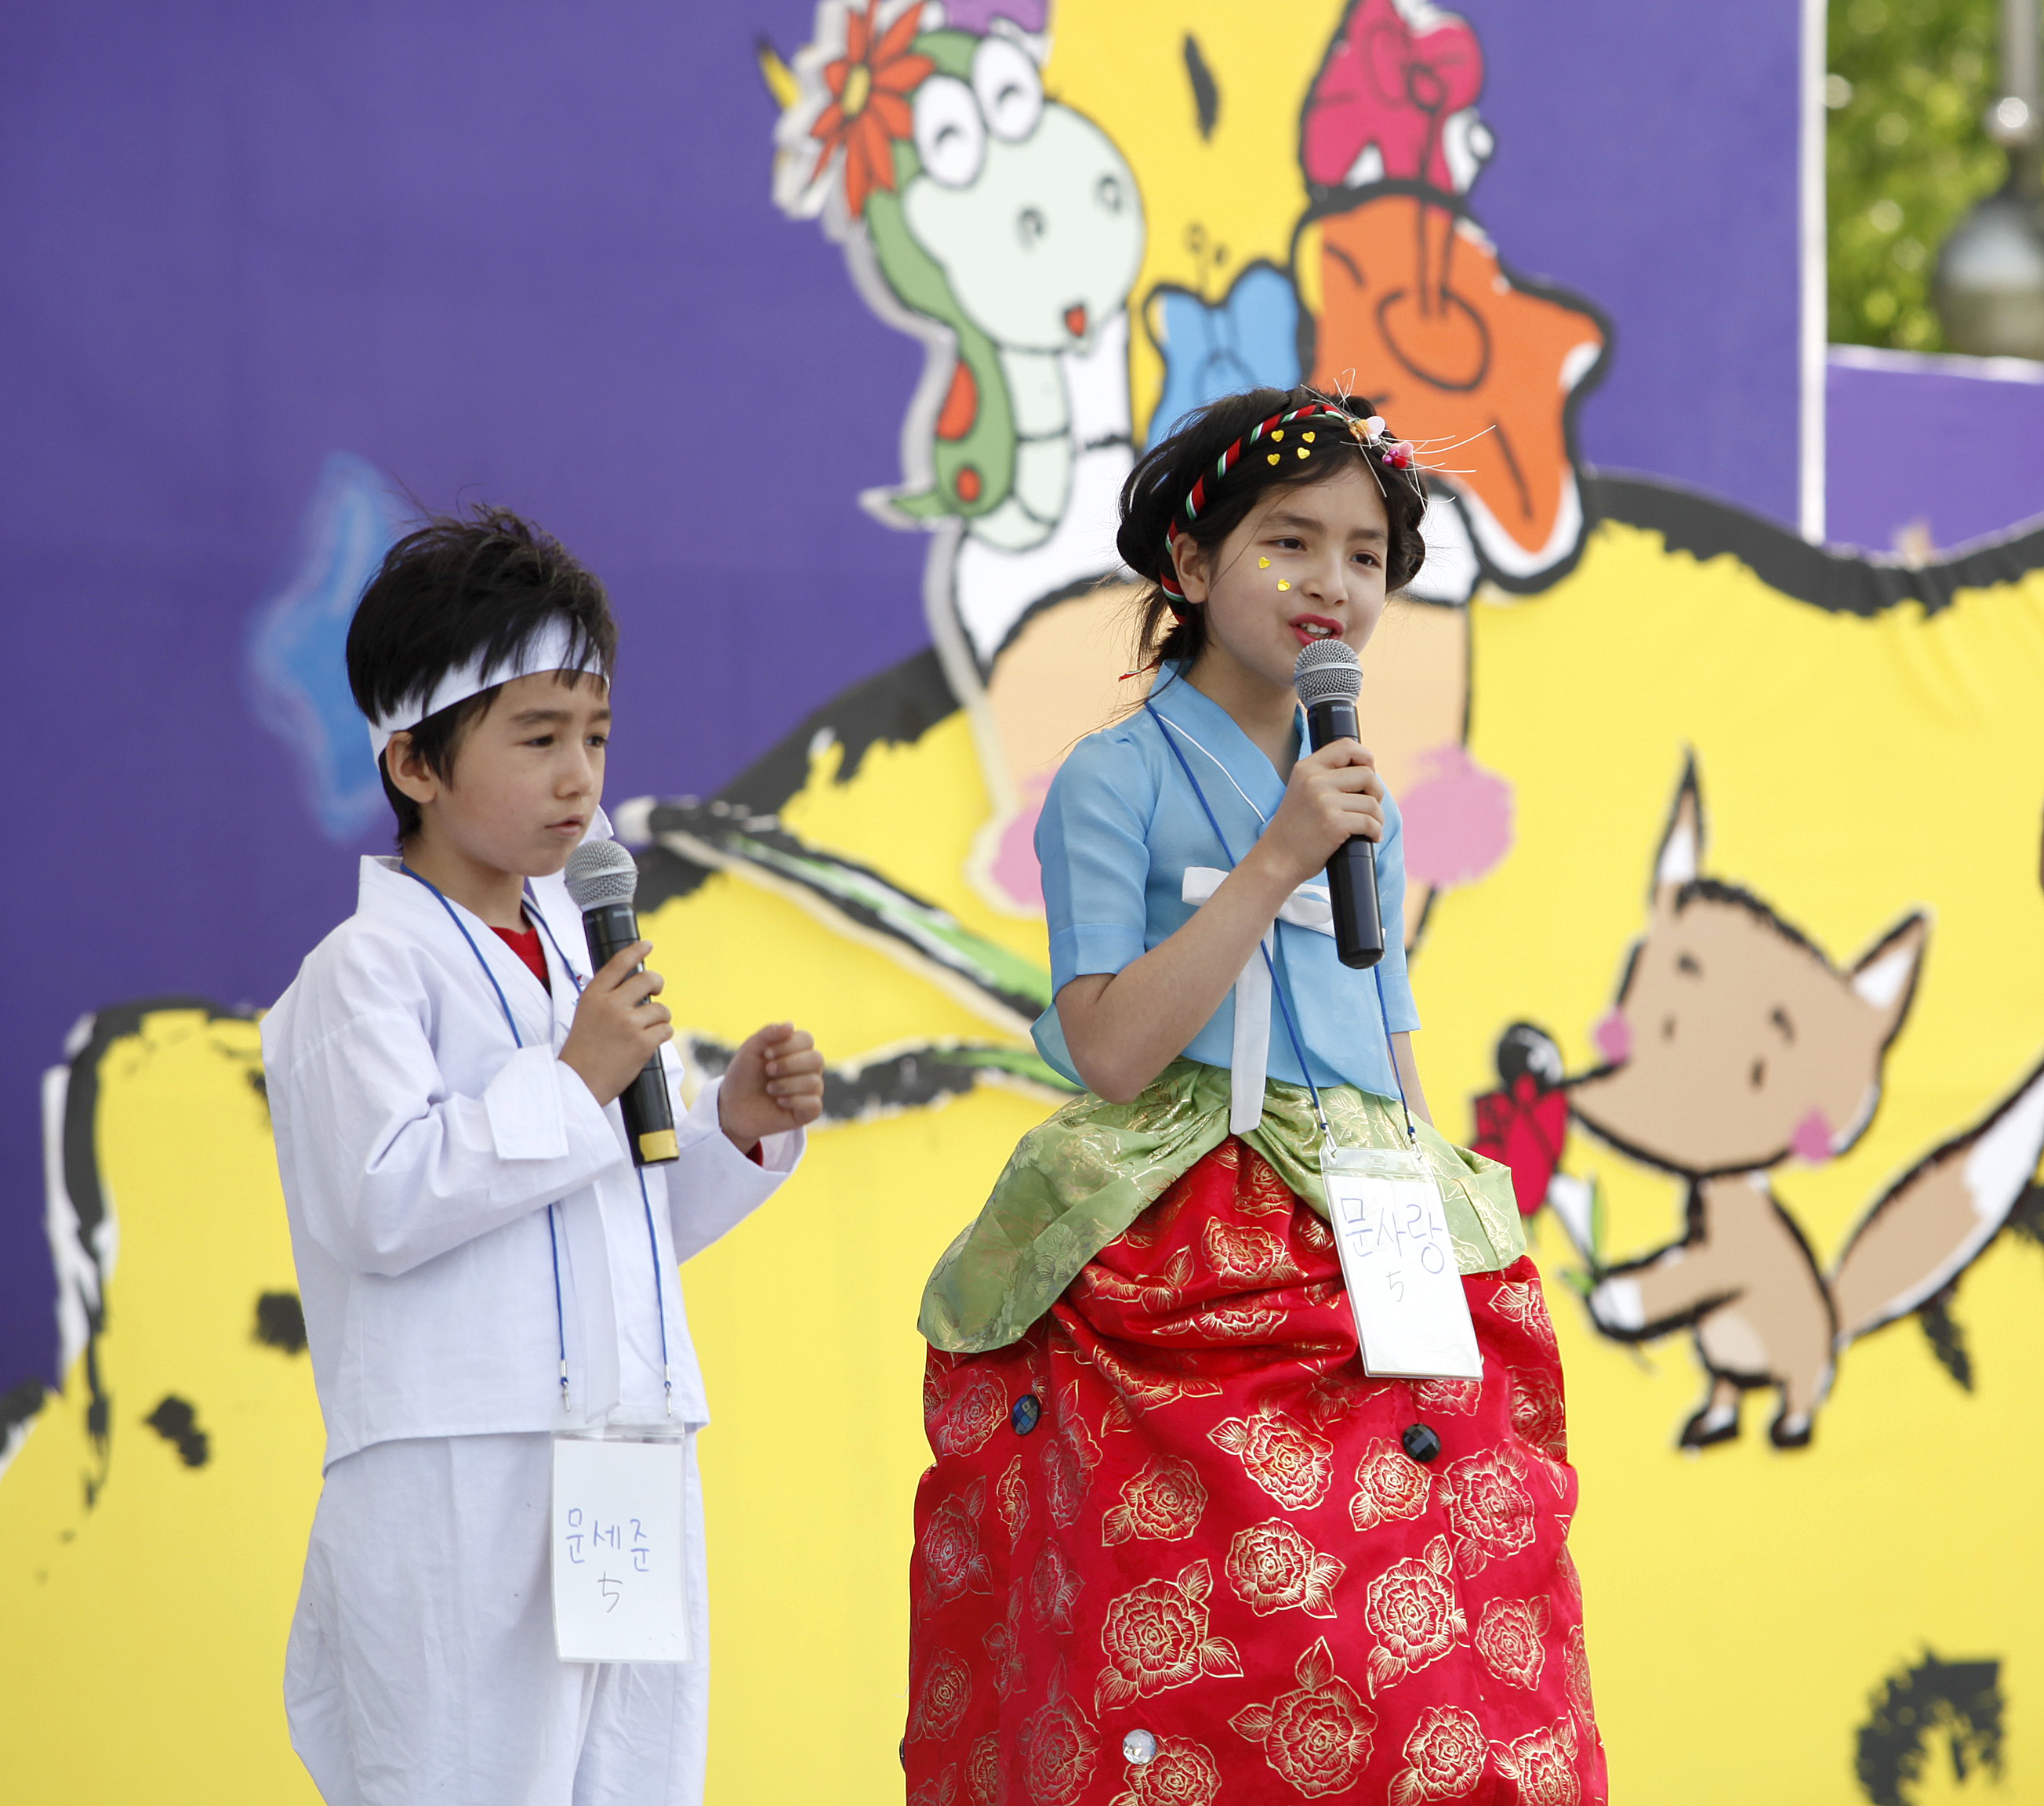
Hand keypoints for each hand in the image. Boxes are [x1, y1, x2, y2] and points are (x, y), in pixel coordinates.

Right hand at [558, 942, 671, 1106]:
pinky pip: (666, 1030)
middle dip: (658, 983)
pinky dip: (662, 1036)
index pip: (618, 963)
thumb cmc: (583, 1050)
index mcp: (594, 995)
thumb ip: (607, 998)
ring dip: (659, 1019)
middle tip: (657, 992)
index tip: (647, 945)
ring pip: (661, 1009)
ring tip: (645, 1031)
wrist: (578, 1082)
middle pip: (648, 980)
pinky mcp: (643, 1043)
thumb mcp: (585, 1013)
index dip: (636, 950)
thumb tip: (636, 985)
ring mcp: (628, 1023)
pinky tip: (649, 1043)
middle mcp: (611, 1005)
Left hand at [718, 1022, 824, 1150]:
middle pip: (816, 1059)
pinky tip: (779, 1102)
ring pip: (814, 1082)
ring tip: (769, 1089)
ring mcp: (809, 1091)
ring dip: (786, 1084)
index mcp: (796, 1051)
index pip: (807, 1040)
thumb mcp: (750, 1050)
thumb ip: (768, 1033)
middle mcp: (807, 1070)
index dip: (788, 1045)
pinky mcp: (808, 1112)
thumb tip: (791, 1025)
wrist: (732, 1108)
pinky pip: (814, 1104)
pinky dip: (795, 1100)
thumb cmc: (743, 1076)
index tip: (766, 1054)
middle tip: (768, 1070)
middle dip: (789, 1064)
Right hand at [1255, 739, 1385, 888]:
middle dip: (1375, 792)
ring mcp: (1324, 801)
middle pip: (1367, 774)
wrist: (1277, 859)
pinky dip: (1375, 832)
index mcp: (1306, 768)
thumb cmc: (1295, 829)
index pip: (1346, 746)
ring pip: (1372, 801)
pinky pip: (1370, 822)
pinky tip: (1370, 837)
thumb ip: (1326, 777)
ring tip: (1369, 827)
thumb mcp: (1302, 791)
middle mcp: (1314, 780)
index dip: (1365, 758)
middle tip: (1367, 809)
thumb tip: (1368, 770)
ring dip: (1377, 817)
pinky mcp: (1334, 823)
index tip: (1366, 777)